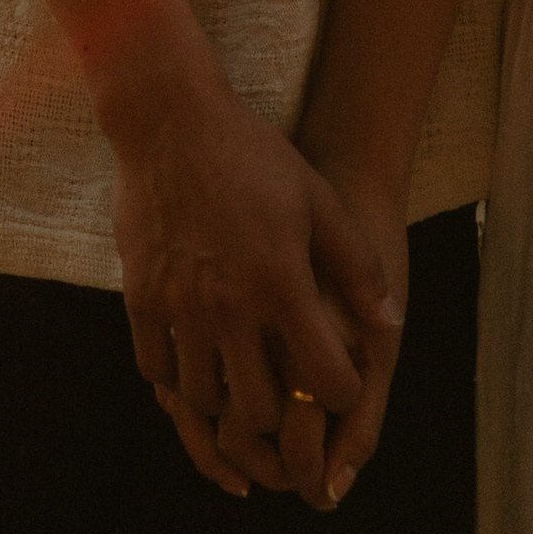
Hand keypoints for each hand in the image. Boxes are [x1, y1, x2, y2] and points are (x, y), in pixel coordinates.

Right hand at [111, 67, 397, 502]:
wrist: (170, 120)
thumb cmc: (254, 156)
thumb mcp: (320, 201)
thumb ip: (357, 267)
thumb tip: (391, 325)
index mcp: (282, 283)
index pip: (323, 380)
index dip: (340, 393)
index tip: (337, 382)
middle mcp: (229, 306)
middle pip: (258, 412)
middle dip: (280, 413)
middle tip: (284, 390)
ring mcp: (180, 306)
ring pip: (202, 400)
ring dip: (224, 399)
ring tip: (237, 376)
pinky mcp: (141, 299)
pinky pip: (156, 372)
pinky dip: (177, 377)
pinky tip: (194, 355)